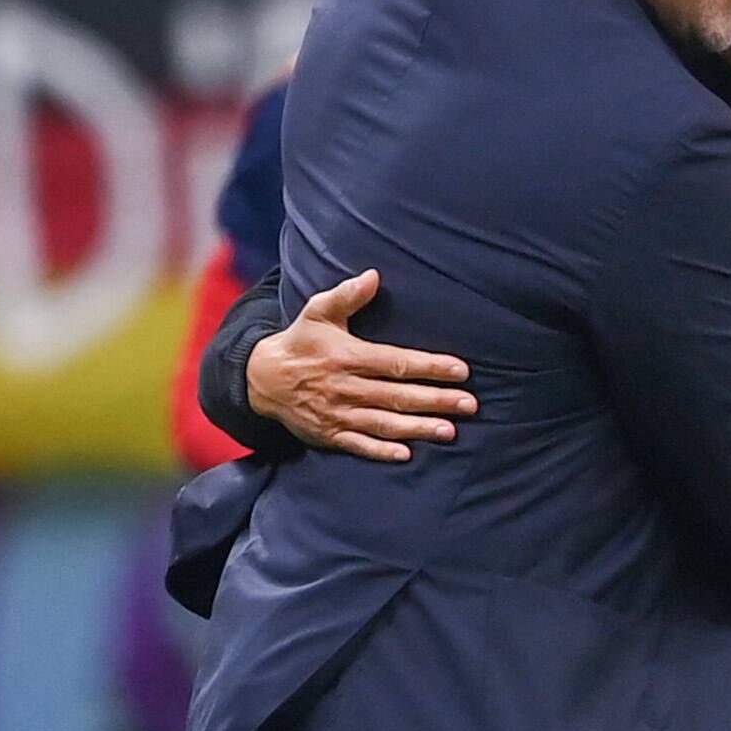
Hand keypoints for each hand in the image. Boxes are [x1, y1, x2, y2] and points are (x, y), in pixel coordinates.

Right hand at [245, 270, 476, 463]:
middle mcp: (346, 387)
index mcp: (347, 357)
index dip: (430, 367)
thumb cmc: (300, 342)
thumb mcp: (318, 312)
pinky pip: (360, 445)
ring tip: (450, 431)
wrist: (261, 378)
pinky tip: (407, 454)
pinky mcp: (330, 435)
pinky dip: (382, 451)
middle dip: (436, 400)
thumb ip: (347, 295)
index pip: (396, 363)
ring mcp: (338, 414)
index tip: (461, 370)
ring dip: (418, 428)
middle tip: (469, 404)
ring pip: (385, 423)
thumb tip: (374, 276)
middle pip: (398, 395)